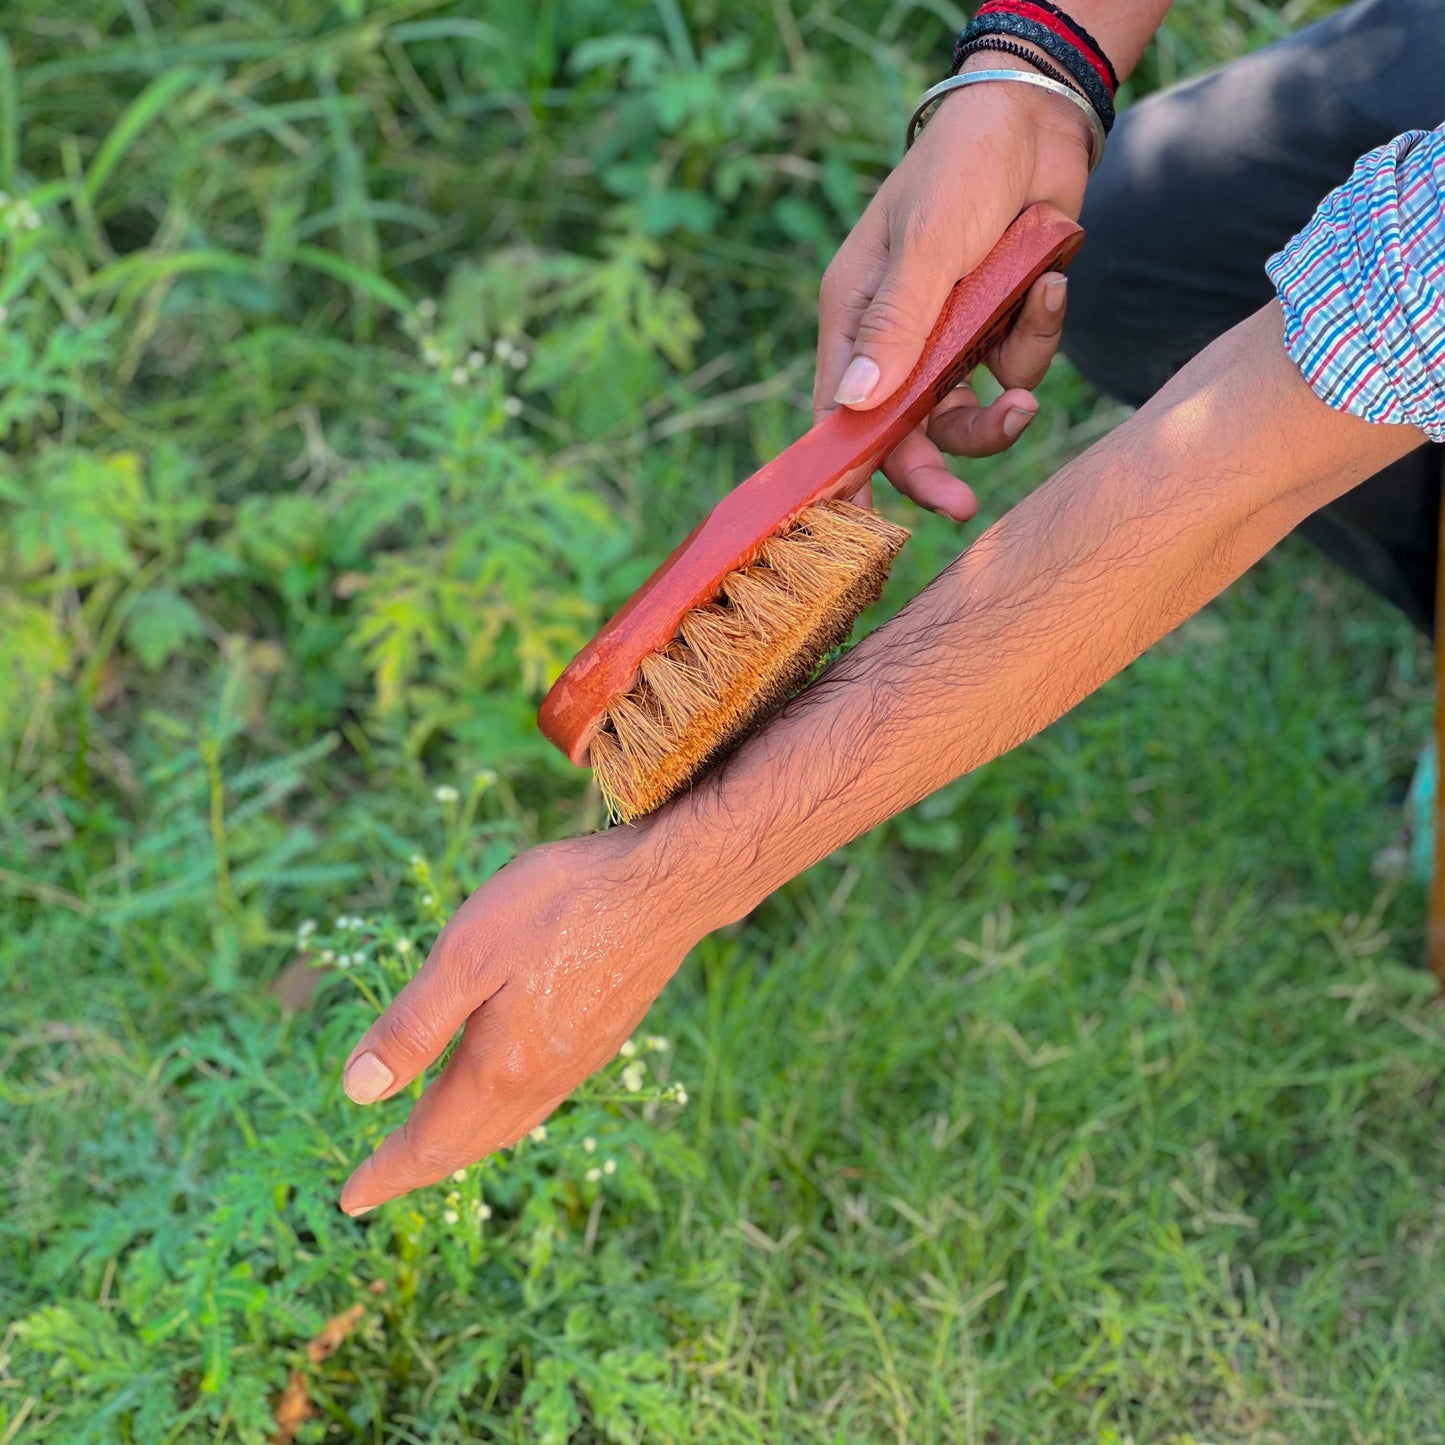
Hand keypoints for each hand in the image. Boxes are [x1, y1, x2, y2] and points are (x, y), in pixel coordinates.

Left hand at [337, 825, 698, 1212]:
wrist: (665, 888)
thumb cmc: (560, 906)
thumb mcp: (466, 953)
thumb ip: (413, 1025)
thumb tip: (359, 1091)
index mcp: (501, 1065)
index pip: (431, 1137)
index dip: (388, 1171)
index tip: (350, 1198)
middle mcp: (543, 1078)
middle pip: (470, 1142)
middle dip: (419, 1166)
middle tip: (377, 1183)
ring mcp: (579, 1061)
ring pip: (509, 1126)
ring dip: (462, 1146)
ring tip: (431, 1149)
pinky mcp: (603, 1036)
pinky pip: (541, 1102)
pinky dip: (504, 1119)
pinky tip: (502, 1097)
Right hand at [815, 58, 1092, 519]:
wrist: (1040, 122)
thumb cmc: (961, 171)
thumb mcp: (924, 247)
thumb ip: (896, 327)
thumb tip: (854, 404)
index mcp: (855, 322)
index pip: (840, 416)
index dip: (848, 470)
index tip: (861, 522)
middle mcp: (897, 341)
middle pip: (907, 433)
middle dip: (937, 467)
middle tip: (963, 504)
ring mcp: (951, 339)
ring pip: (969, 414)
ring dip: (1001, 409)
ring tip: (1024, 398)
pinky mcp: (1000, 329)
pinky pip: (1018, 368)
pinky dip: (1037, 336)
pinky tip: (1049, 284)